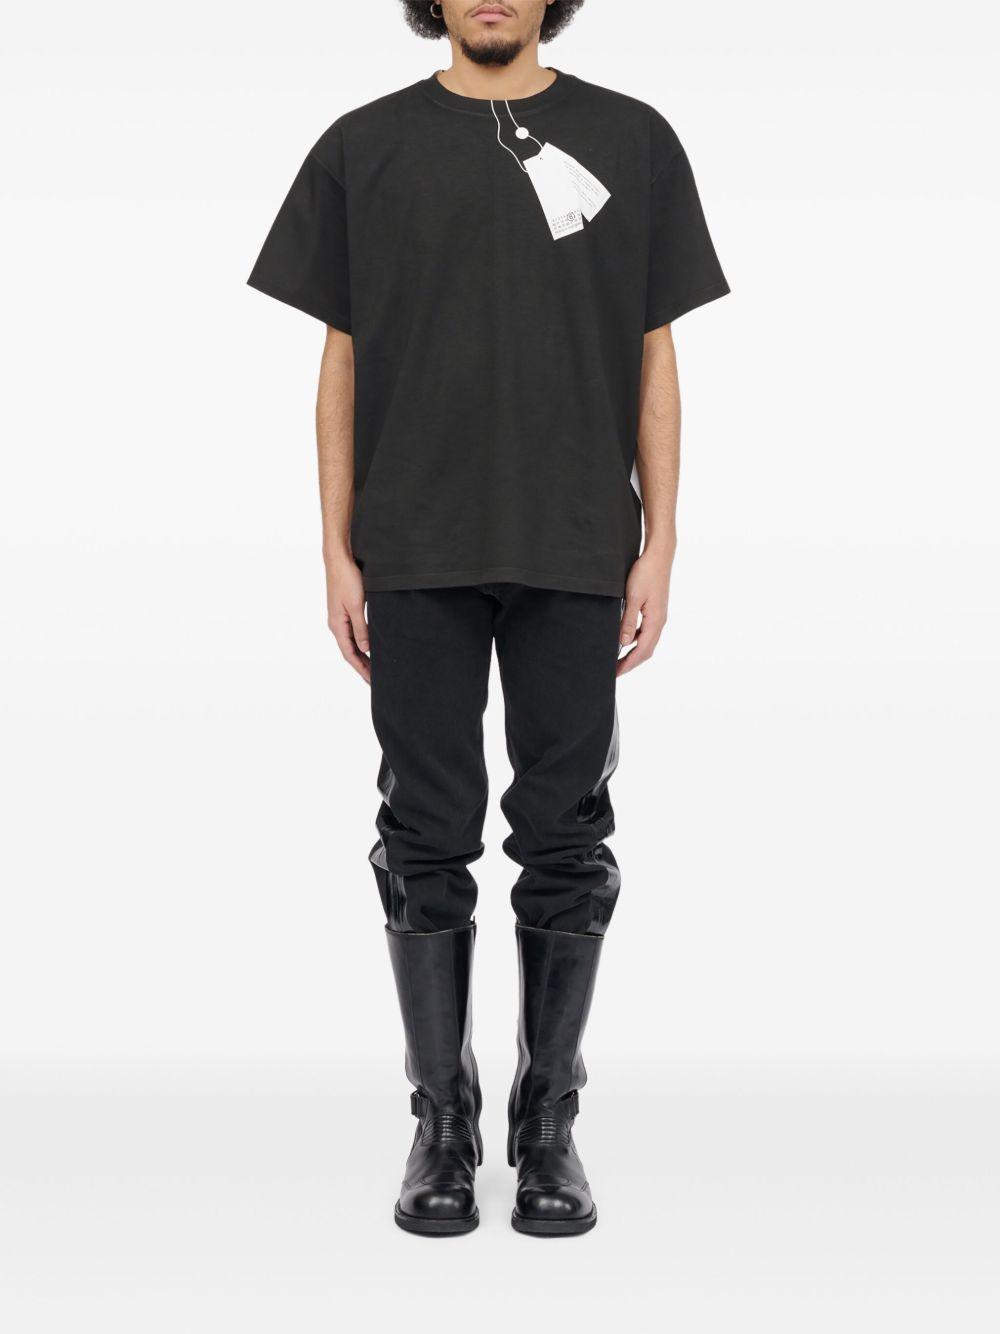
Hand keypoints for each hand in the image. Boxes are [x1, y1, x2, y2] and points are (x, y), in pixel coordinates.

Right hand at [325, 552, 369, 683]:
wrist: (339, 559)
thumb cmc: (346, 579)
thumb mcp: (356, 605)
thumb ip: (361, 628)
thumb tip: (365, 649)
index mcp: (337, 625)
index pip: (350, 655)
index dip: (361, 669)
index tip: (372, 681)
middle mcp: (337, 624)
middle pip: (350, 652)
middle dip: (362, 666)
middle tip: (376, 680)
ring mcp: (340, 617)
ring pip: (352, 643)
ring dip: (363, 656)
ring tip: (374, 667)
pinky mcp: (345, 610)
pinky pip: (354, 632)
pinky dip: (362, 642)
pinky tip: (370, 645)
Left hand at [617, 544, 674, 676]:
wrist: (659, 555)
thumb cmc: (646, 573)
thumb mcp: (632, 598)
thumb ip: (628, 621)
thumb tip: (623, 643)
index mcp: (655, 621)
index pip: (642, 651)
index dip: (628, 664)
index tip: (616, 673)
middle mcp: (659, 621)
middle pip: (646, 650)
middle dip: (631, 662)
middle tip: (615, 670)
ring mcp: (658, 616)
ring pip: (646, 641)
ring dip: (633, 652)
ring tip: (618, 657)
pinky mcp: (655, 610)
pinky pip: (646, 631)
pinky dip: (635, 639)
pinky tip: (624, 638)